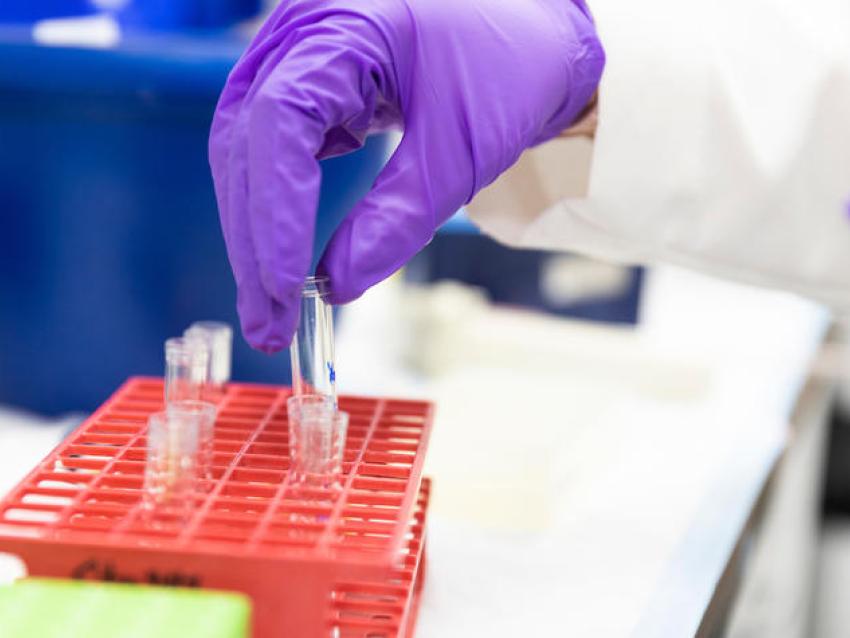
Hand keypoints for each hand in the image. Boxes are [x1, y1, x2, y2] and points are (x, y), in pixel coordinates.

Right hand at [209, 0, 604, 352]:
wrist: (539, 36)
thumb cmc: (511, 70)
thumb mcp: (461, 149)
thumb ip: (397, 218)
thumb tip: (336, 287)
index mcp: (342, 26)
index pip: (278, 122)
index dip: (274, 212)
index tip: (285, 287)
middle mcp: (304, 33)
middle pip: (248, 143)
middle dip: (255, 240)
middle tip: (267, 323)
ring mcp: (301, 56)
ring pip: (250, 151)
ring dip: (257, 232)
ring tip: (269, 307)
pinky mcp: (312, 85)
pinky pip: (276, 151)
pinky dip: (277, 208)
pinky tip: (284, 257)